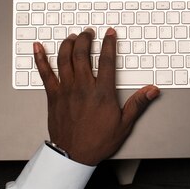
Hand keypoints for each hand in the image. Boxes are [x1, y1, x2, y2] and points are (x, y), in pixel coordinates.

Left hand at [33, 28, 159, 165]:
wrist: (74, 156)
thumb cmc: (98, 141)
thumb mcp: (124, 123)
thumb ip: (138, 103)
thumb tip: (152, 90)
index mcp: (102, 92)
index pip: (107, 60)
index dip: (109, 43)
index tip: (110, 33)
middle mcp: (83, 87)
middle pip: (82, 53)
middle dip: (86, 38)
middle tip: (89, 33)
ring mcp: (66, 89)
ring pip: (64, 59)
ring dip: (68, 44)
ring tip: (73, 37)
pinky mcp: (53, 95)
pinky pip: (45, 73)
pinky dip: (40, 58)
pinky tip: (37, 48)